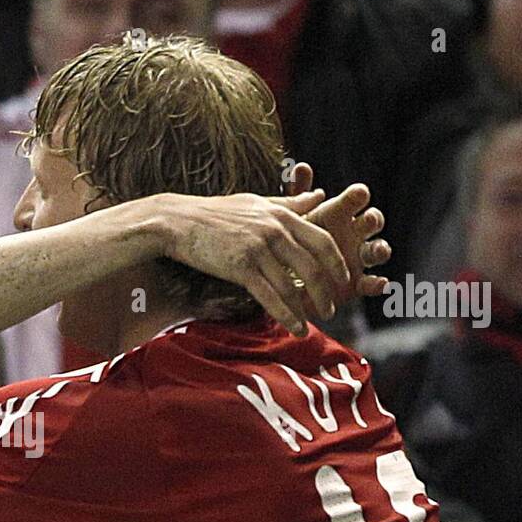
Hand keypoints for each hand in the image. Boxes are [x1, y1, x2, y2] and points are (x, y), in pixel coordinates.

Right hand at [157, 188, 351, 335]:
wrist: (178, 221)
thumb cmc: (215, 213)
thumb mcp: (257, 201)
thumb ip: (290, 203)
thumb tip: (319, 195)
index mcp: (281, 215)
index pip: (322, 240)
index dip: (337, 264)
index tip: (344, 280)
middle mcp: (274, 231)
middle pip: (313, 265)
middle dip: (326, 291)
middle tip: (333, 308)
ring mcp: (257, 249)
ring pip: (292, 285)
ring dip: (306, 309)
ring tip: (312, 324)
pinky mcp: (240, 267)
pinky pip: (270, 296)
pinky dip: (286, 314)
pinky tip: (294, 327)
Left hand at [287, 162, 390, 298]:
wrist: (289, 276)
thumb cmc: (295, 239)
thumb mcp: (293, 218)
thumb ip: (298, 196)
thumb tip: (300, 166)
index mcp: (341, 213)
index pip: (355, 200)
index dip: (358, 196)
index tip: (358, 193)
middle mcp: (356, 233)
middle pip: (372, 222)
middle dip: (372, 220)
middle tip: (369, 219)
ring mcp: (360, 258)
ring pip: (378, 250)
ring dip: (380, 249)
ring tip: (378, 250)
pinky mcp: (358, 283)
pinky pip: (372, 283)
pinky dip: (378, 284)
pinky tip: (380, 283)